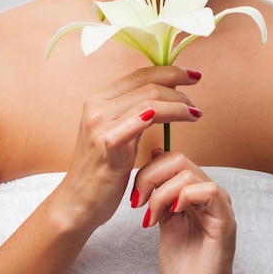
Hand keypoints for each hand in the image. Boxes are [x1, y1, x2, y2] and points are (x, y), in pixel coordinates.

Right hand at [60, 66, 201, 232]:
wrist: (77, 202)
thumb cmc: (101, 171)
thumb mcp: (114, 133)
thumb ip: (132, 113)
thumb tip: (162, 96)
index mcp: (98, 99)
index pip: (139, 74)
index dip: (168, 71)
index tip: (191, 75)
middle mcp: (96, 106)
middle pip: (146, 83)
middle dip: (177, 84)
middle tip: (195, 98)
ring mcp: (100, 123)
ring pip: (150, 100)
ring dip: (178, 104)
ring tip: (194, 113)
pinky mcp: (107, 142)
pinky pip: (144, 119)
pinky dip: (169, 114)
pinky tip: (186, 117)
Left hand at [133, 151, 237, 273]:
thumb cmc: (182, 260)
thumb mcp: (162, 216)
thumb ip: (160, 190)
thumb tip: (155, 153)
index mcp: (193, 189)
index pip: (171, 158)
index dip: (148, 169)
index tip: (134, 196)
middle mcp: (207, 192)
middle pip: (178, 159)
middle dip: (150, 177)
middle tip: (138, 202)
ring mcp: (219, 204)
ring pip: (188, 174)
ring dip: (161, 194)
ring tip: (152, 218)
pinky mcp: (225, 220)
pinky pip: (209, 191)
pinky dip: (184, 197)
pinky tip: (172, 214)